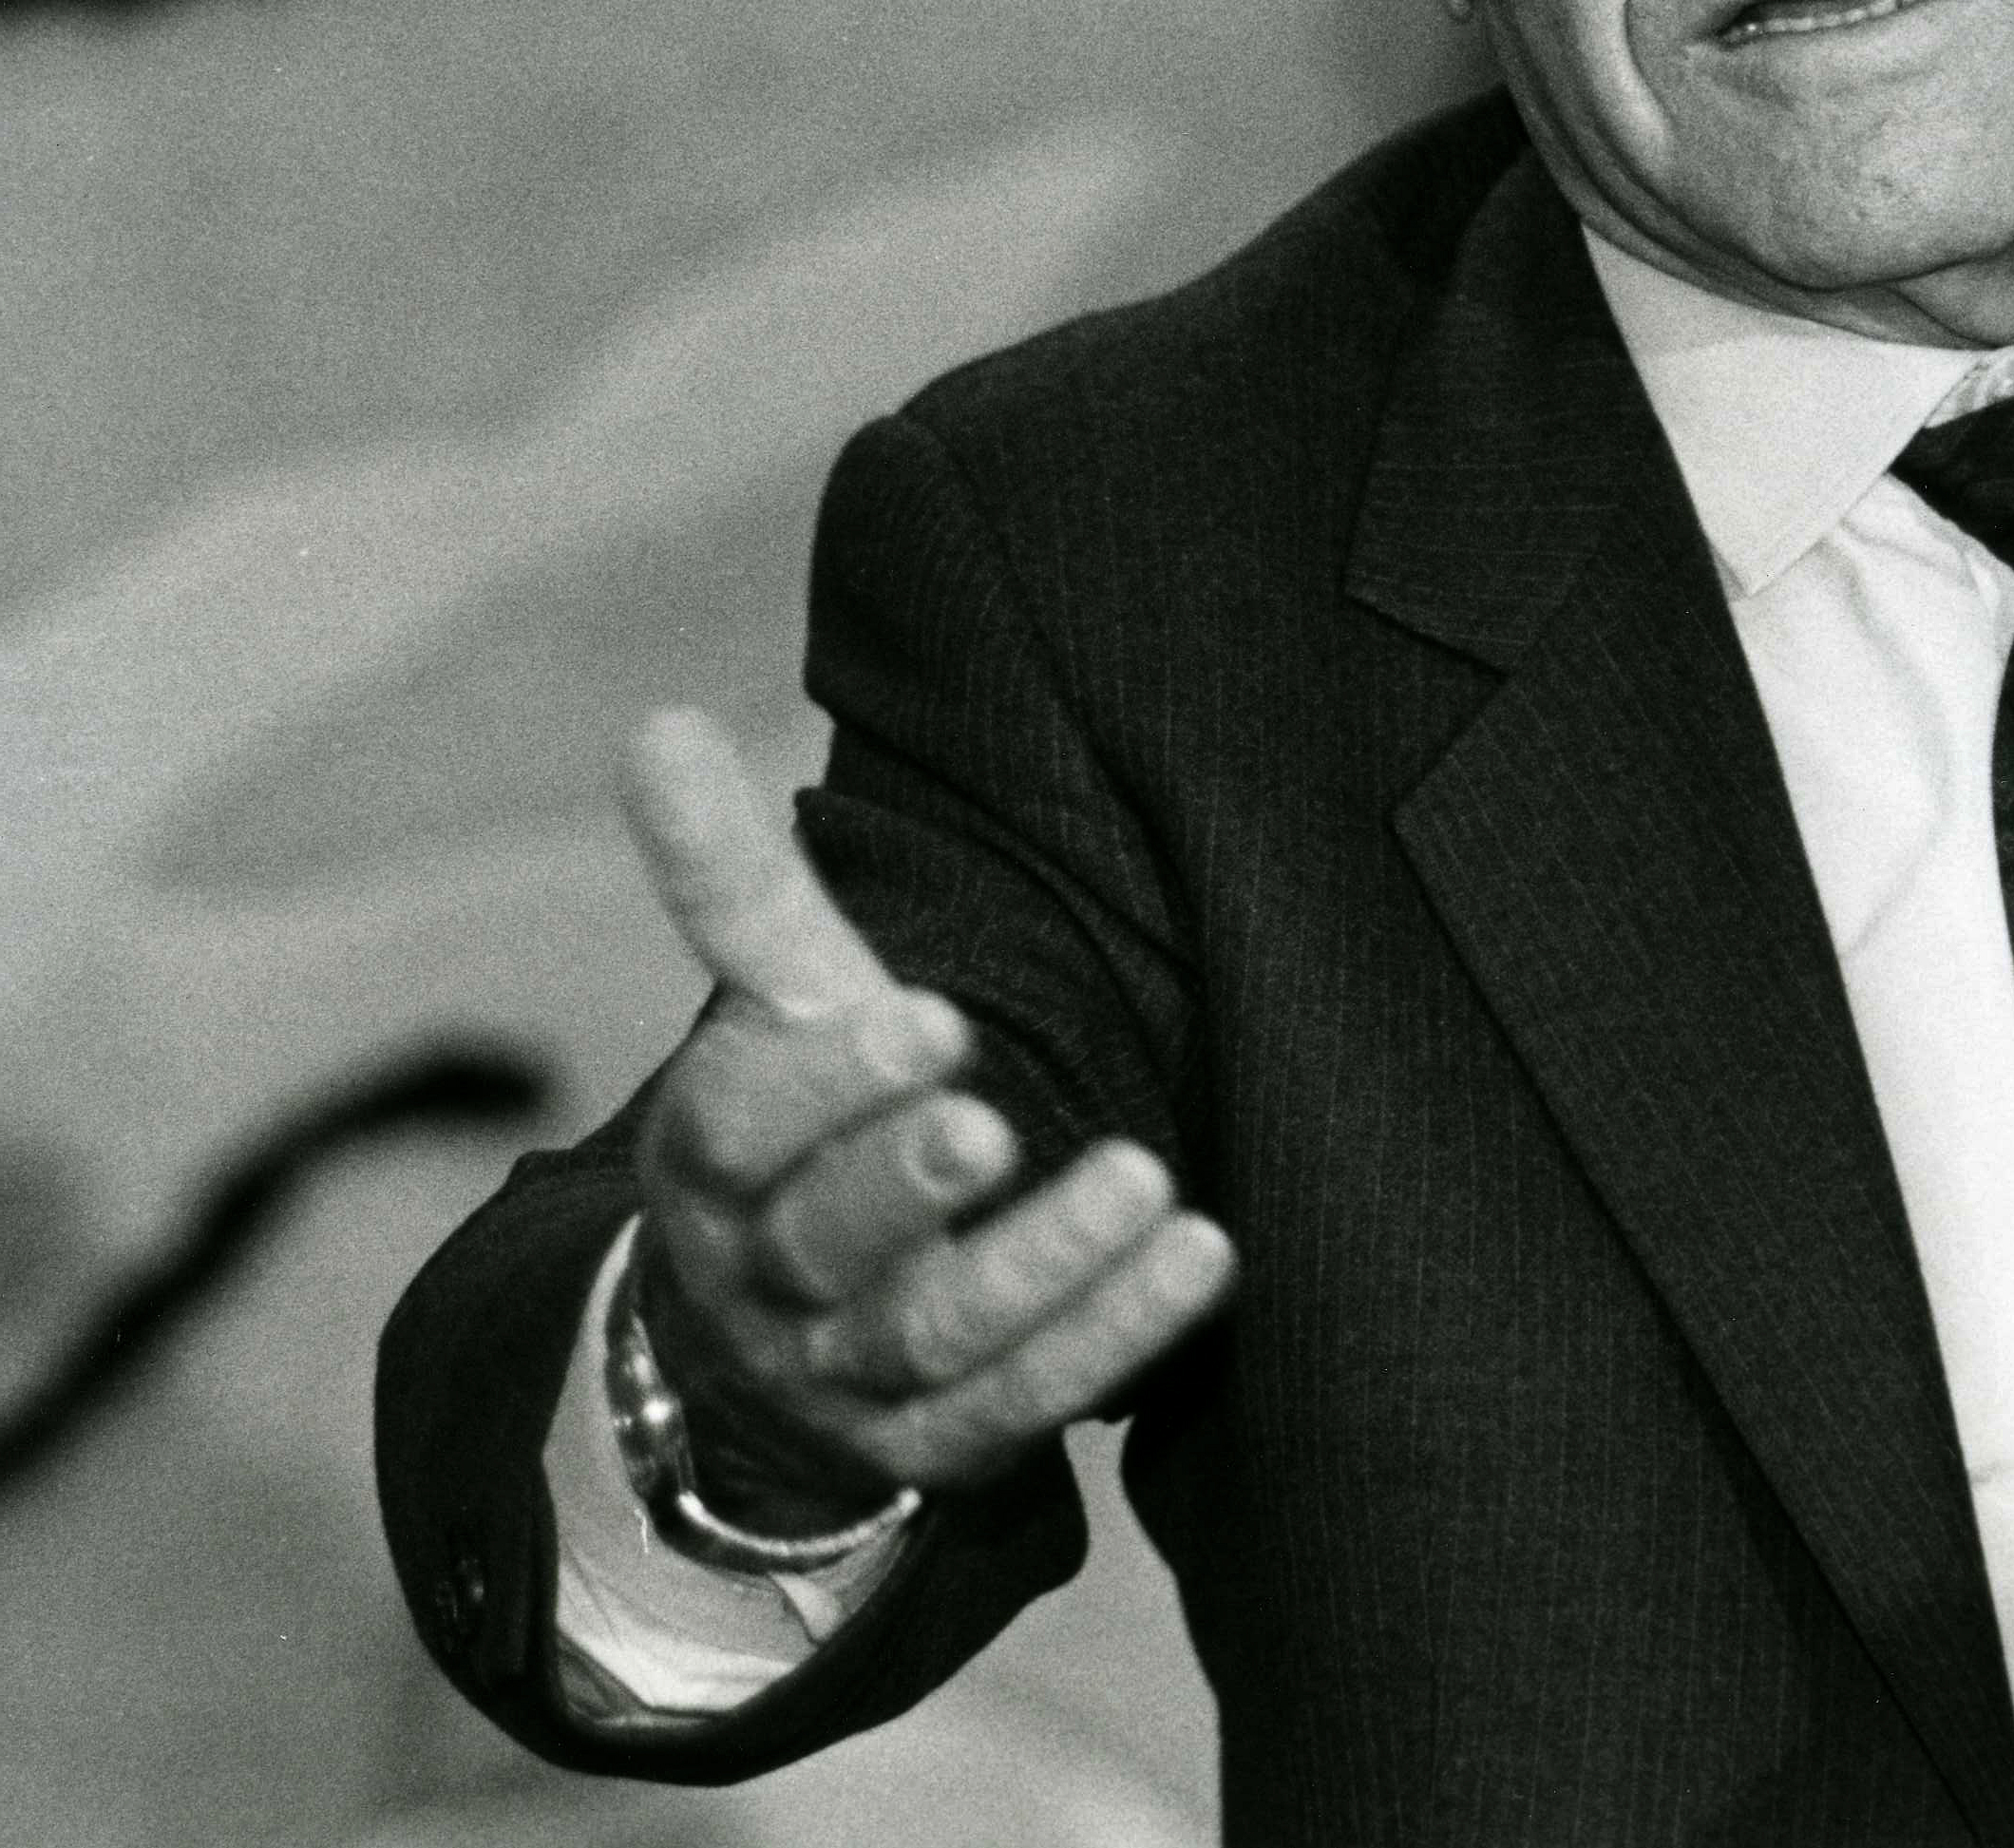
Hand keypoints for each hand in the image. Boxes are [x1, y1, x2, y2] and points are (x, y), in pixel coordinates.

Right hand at [617, 708, 1234, 1533]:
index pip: (744, 1129)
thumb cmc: (804, 1125)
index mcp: (714, 1162)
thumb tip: (658, 723)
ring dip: (1045, 1263)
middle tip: (993, 1124)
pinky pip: (1024, 1401)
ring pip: (937, 1333)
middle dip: (907, 1181)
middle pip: (826, 1242)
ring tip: (1148, 1182)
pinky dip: (1113, 1336)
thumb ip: (736, 882)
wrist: (776, 1337)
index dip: (828, 1082)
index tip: (932, 1021)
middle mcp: (766, 1280)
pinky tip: (1201, 1259)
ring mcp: (849, 1377)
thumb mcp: (779, 1004)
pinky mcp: (937, 1444)